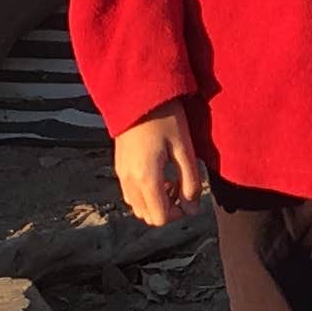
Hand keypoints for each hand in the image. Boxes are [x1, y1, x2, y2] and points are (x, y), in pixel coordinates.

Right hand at [112, 102, 203, 225]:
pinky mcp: (118, 166)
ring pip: (137, 207)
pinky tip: (158, 173)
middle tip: (182, 188)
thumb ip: (191, 182)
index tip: (189, 196)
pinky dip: (145, 193)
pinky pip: (130, 193)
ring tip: (171, 180)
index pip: (161, 217)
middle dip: (167, 209)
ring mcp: (121, 174)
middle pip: (148, 216)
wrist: (139, 93)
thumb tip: (193, 210)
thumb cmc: (166, 118)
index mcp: (146, 178)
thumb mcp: (185, 149)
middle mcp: (129, 181)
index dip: (178, 214)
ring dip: (155, 202)